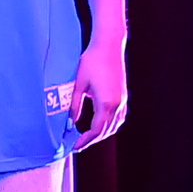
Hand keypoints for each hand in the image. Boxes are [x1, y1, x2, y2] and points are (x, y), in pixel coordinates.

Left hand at [70, 33, 130, 148]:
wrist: (108, 45)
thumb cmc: (91, 61)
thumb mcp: (78, 84)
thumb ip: (74, 106)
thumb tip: (69, 124)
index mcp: (106, 103)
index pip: (96, 130)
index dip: (85, 140)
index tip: (74, 146)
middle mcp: (118, 104)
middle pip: (106, 131)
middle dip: (92, 140)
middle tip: (77, 145)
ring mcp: (123, 101)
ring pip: (114, 126)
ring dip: (101, 134)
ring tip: (86, 137)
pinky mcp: (123, 96)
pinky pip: (118, 118)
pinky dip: (109, 125)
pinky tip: (99, 125)